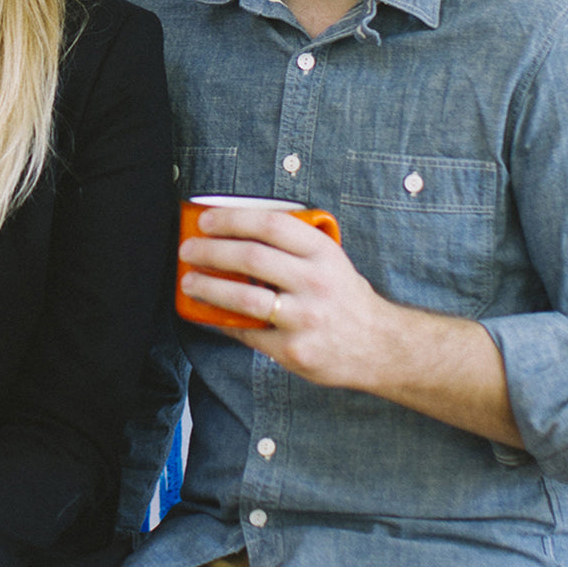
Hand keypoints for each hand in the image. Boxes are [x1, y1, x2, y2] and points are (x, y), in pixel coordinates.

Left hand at [178, 206, 523, 446]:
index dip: (234, 218)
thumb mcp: (329, 261)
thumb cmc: (345, 298)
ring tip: (189, 281)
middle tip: (188, 250)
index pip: (272, 224)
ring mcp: (305, 318)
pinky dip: (221, 321)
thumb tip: (234, 233)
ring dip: (208, 287)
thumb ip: (293, 247)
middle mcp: (316, 282)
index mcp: (323, 253)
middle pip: (251, 257)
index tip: (206, 220)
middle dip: (211, 251)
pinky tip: (206, 313)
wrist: (379, 347)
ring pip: (244, 297)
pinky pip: (247, 332)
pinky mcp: (294, 349)